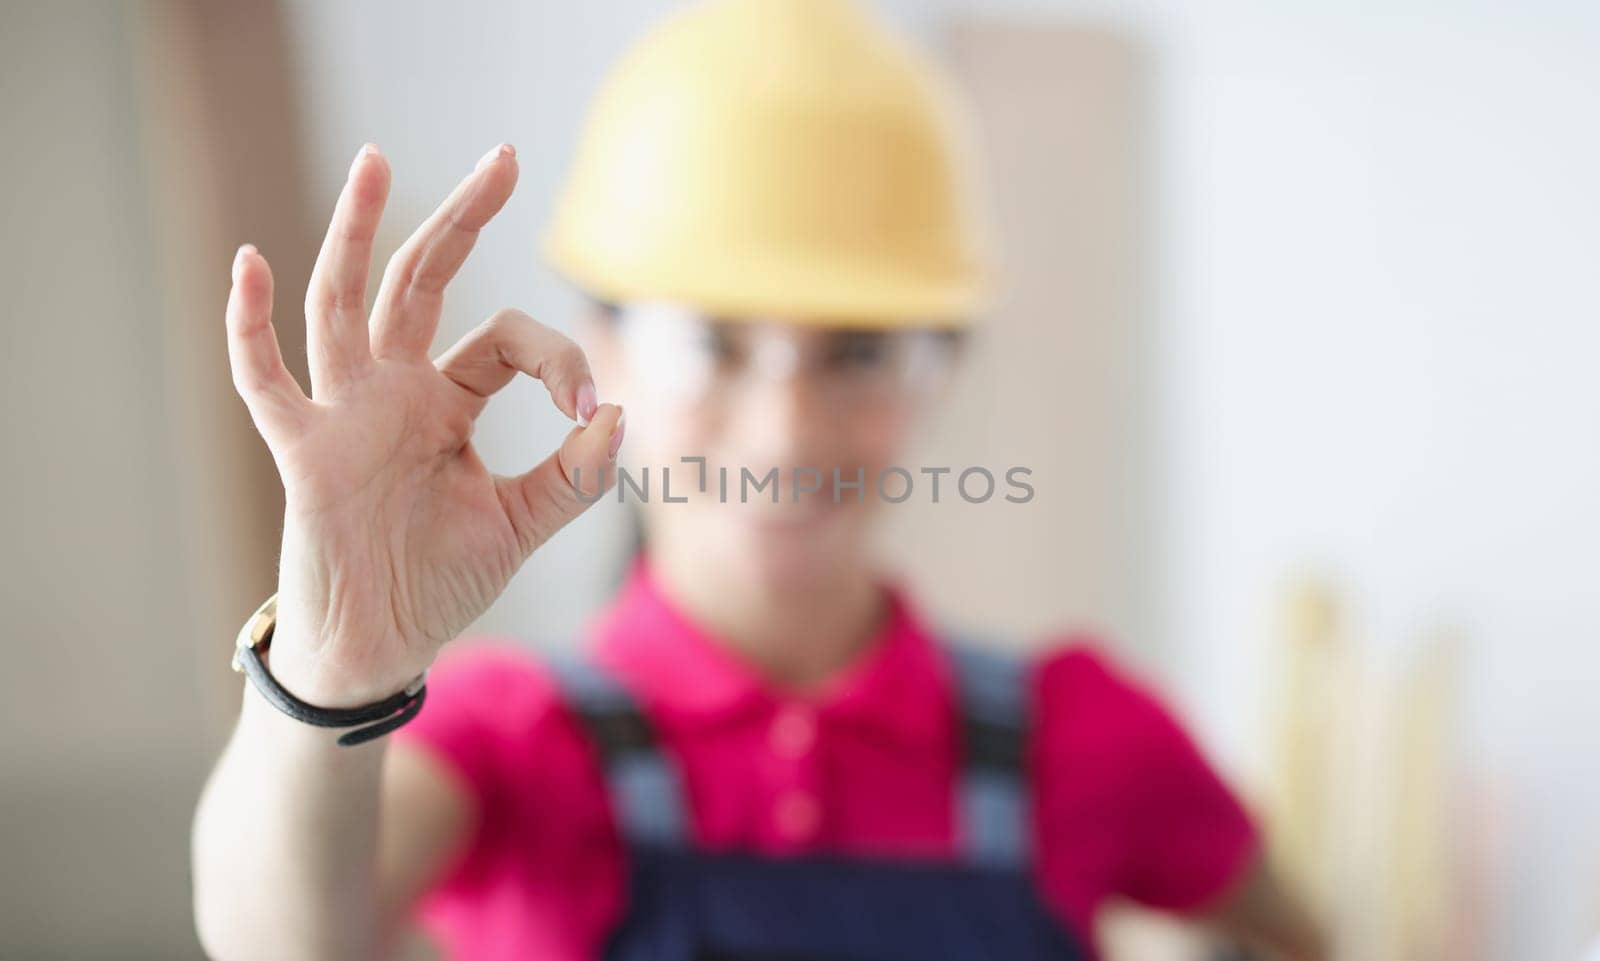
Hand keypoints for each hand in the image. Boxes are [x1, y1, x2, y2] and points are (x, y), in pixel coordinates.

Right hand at [224, 143, 622, 706]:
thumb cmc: (441, 579)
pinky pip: (266, 381)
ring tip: (375, 161)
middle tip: (502, 154)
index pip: (505, 339)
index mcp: (448, 400)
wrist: (383, 646)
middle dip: (461, 218)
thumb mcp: (523, 522)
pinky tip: (252, 263)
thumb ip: (574, 474)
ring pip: (345, 303)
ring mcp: (345, 412)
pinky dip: (250, 326)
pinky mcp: (305, 450)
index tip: (589, 407)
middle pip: (423, 281)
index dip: (556, 357)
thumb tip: (620, 411)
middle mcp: (395, 390)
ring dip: (358, 233)